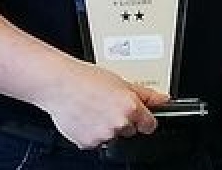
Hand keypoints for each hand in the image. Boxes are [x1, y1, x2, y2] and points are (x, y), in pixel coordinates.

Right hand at [38, 61, 164, 149]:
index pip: (150, 125)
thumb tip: (163, 100)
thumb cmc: (86, 78)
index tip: (139, 115)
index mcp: (130, 107)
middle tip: (107, 104)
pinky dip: (91, 132)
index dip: (144, 118)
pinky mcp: (88, 143)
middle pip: (130, 130)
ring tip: (93, 108)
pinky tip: (85, 116)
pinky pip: (95, 141)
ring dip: (106, 126)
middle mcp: (119, 123)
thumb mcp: (120, 80)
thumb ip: (145, 94)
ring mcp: (103, 135)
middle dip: (122, 120)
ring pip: (112, 136)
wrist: (58, 84)